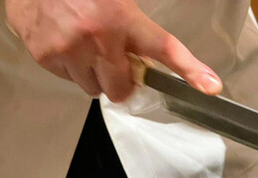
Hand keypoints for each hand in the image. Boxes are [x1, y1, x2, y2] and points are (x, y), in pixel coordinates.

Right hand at [5, 0, 221, 101]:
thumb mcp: (116, 0)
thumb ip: (133, 31)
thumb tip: (145, 64)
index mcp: (123, 19)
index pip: (165, 48)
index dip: (190, 69)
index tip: (211, 86)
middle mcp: (98, 37)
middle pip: (120, 89)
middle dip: (119, 80)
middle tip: (112, 60)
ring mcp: (68, 49)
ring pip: (92, 88)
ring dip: (93, 75)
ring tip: (83, 46)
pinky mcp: (46, 56)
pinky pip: (67, 79)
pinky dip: (68, 66)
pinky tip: (63, 40)